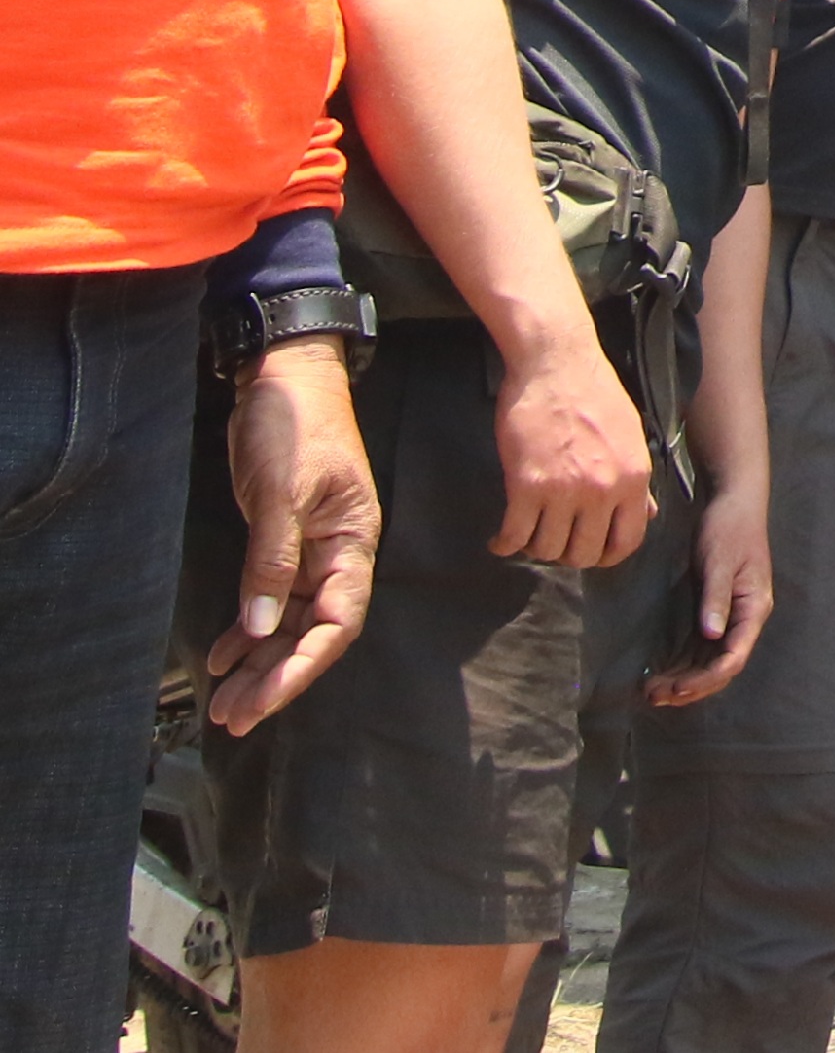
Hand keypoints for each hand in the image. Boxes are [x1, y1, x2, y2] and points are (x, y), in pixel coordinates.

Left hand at [203, 338, 378, 734]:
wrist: (285, 375)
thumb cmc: (295, 424)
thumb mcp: (280, 491)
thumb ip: (272, 561)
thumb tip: (264, 627)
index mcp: (352, 541)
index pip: (338, 621)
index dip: (304, 666)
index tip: (265, 699)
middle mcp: (337, 554)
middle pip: (314, 632)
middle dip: (276, 678)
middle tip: (234, 717)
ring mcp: (310, 550)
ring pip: (289, 623)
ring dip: (259, 664)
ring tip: (224, 703)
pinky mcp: (282, 542)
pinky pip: (269, 600)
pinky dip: (247, 632)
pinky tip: (223, 658)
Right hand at [489, 331, 654, 568]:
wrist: (556, 361)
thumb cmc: (593, 393)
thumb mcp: (629, 436)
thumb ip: (634, 480)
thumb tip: (646, 514)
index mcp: (633, 478)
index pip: (626, 542)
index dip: (605, 556)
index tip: (589, 553)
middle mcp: (603, 490)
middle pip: (583, 554)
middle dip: (566, 554)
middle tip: (553, 540)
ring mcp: (565, 489)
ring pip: (547, 549)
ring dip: (534, 547)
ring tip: (527, 535)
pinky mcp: (526, 483)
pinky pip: (515, 534)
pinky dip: (504, 544)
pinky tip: (499, 540)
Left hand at [646, 476, 774, 705]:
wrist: (733, 502)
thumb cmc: (729, 528)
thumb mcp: (719, 561)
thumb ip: (716, 598)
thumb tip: (712, 635)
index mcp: (753, 609)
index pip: (734, 657)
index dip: (706, 678)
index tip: (676, 687)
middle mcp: (743, 620)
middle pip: (720, 667)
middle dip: (690, 686)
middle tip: (654, 695)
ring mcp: (728, 618)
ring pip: (707, 662)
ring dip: (682, 680)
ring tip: (650, 692)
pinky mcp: (713, 612)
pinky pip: (698, 649)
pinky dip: (680, 665)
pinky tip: (658, 673)